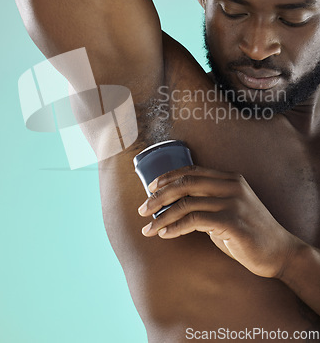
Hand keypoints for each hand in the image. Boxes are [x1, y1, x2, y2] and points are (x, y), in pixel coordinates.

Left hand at [137, 165, 300, 277]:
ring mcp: (233, 202)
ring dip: (162, 216)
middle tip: (142, 209)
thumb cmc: (249, 233)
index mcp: (230, 179)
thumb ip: (206, 202)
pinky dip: (175, 227)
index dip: (168, 177)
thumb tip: (173, 204)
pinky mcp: (232, 221)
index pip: (191, 171)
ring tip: (148, 228)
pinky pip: (194, 220)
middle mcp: (231, 186)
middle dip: (159, 196)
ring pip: (186, 203)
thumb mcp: (227, 210)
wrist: (279, 252)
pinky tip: (164, 234)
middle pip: (185, 183)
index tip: (150, 188)